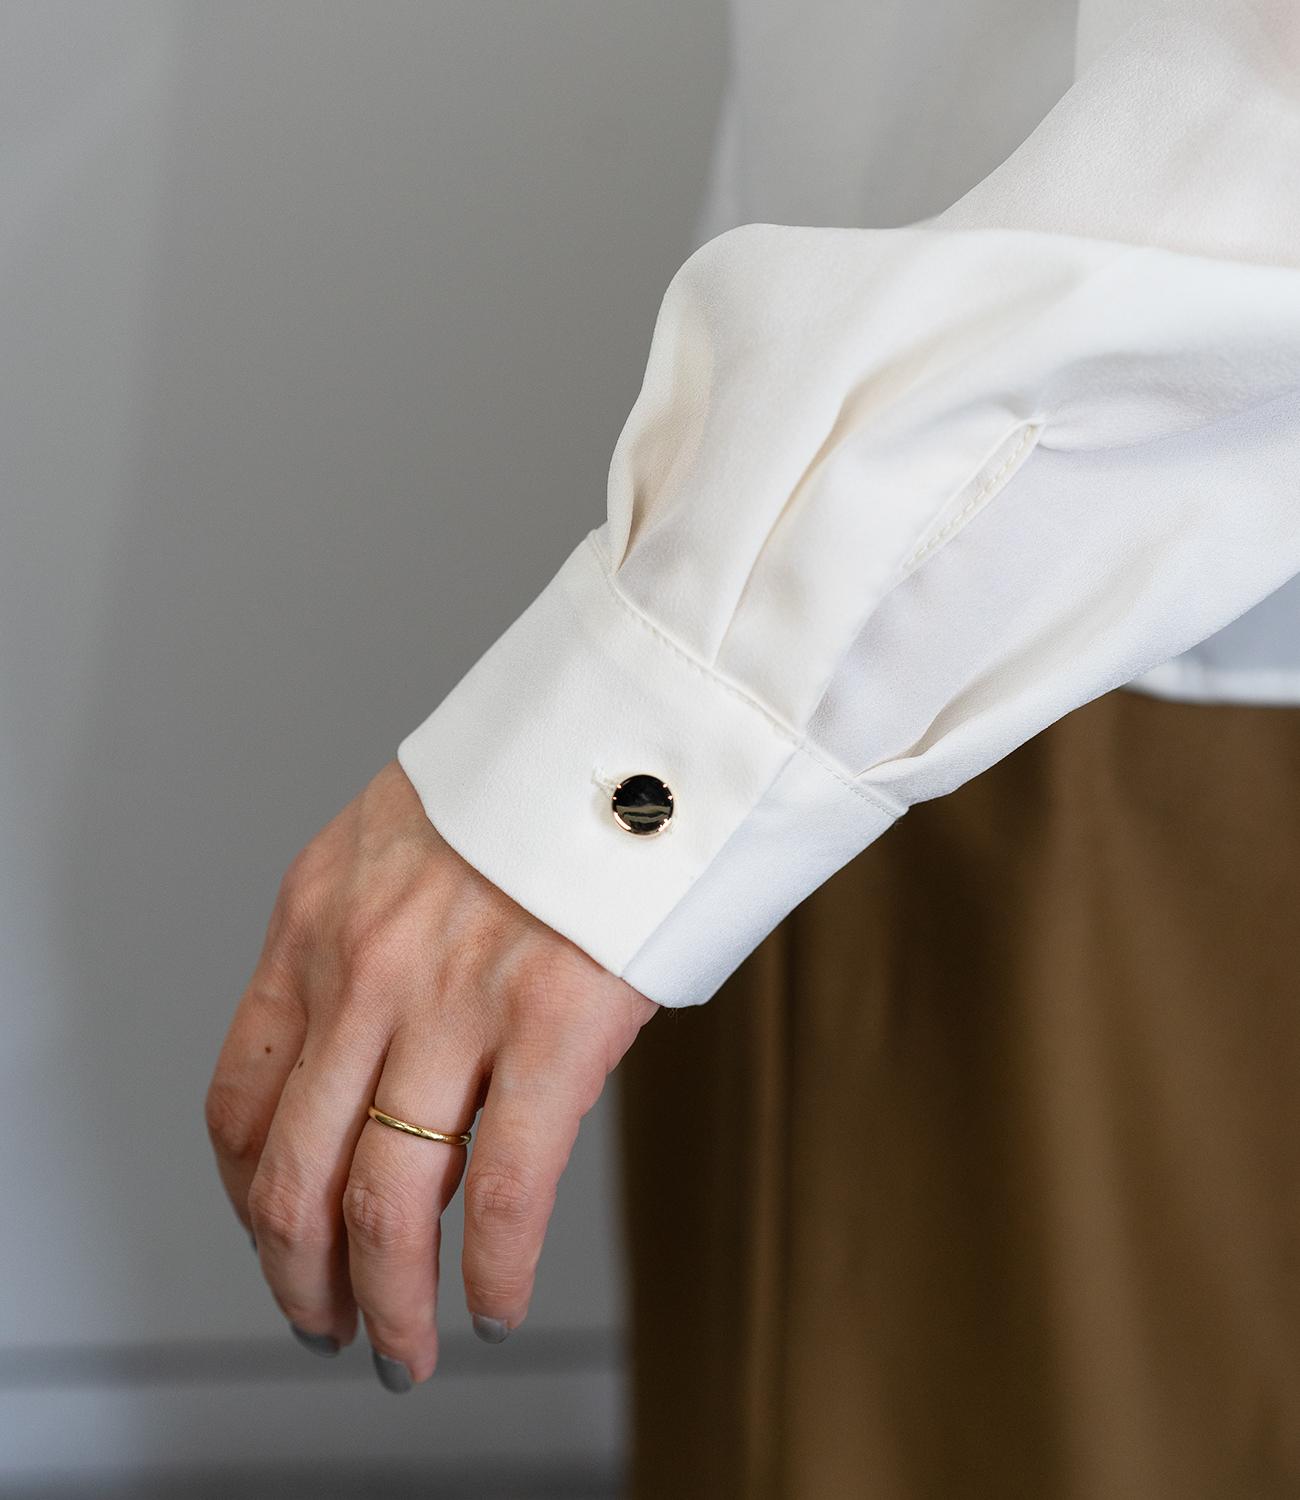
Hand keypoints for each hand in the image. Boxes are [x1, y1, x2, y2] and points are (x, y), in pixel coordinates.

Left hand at [204, 760, 657, 1388]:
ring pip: (383, 1203)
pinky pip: (502, 1188)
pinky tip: (494, 1305)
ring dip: (388, 1303)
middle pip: (294, 1177)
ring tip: (408, 1349)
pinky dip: (489, 1271)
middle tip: (330, 1329)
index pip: (238, 1099)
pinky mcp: (553, 1020)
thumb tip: (387, 1074)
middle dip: (302, 1282)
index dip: (248, 1200)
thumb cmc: (535, 782)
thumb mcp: (404, 841)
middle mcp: (364, 967)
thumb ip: (373, 945)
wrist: (636, 717)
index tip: (275, 1241)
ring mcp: (454, 997)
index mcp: (315, 919)